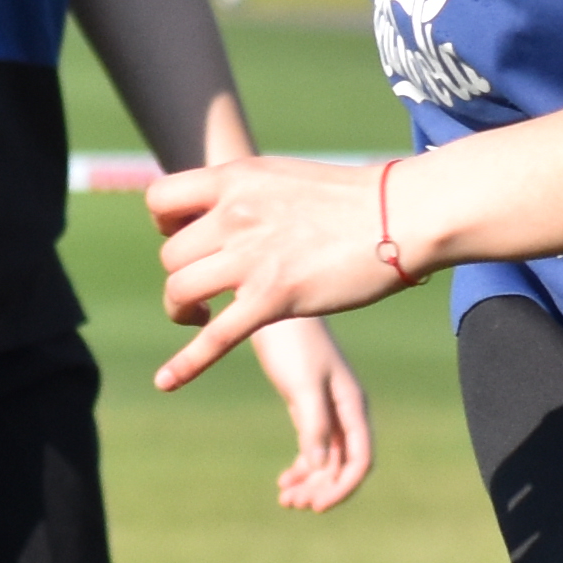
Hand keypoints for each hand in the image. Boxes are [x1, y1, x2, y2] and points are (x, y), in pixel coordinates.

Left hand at [148, 152, 401, 397]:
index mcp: (235, 178)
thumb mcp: (283, 179)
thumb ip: (246, 195)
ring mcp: (252, 257)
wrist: (401, 214)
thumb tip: (224, 213)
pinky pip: (214, 337)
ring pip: (179, 291)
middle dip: (182, 276)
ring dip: (183, 311)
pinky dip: (186, 363)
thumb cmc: (351, 200)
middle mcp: (235, 215)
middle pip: (170, 256)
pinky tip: (166, 383)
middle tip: (207, 288)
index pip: (160, 202)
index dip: (166, 226)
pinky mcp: (273, 298)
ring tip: (201, 317)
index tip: (188, 239)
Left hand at [249, 314, 374, 511]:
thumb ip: (313, 424)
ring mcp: (326, 406)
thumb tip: (318, 467)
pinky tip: (284, 480)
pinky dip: (301, 466)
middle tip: (290, 503)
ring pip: (326, 458)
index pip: (359, 460)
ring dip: (310, 482)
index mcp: (352, 405)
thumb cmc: (291, 340)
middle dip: (321, 488)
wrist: (271, 300)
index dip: (342, 488)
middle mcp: (344, 409)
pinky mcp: (306, 402)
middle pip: (342, 465)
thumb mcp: (302, 384)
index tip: (315, 507)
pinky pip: (311, 446)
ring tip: (285, 497)